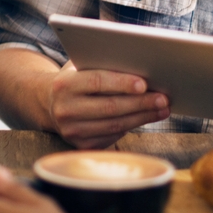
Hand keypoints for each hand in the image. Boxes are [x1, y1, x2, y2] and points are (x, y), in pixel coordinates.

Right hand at [46, 62, 169, 149]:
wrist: (49, 104)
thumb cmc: (75, 79)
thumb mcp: (80, 67)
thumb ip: (102, 66)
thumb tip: (141, 68)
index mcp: (63, 85)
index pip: (97, 82)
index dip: (122, 83)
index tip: (145, 84)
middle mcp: (65, 110)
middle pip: (110, 107)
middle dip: (141, 103)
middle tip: (163, 98)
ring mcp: (72, 131)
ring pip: (115, 125)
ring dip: (143, 117)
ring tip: (162, 109)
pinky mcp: (81, 145)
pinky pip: (113, 137)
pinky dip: (132, 126)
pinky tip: (146, 118)